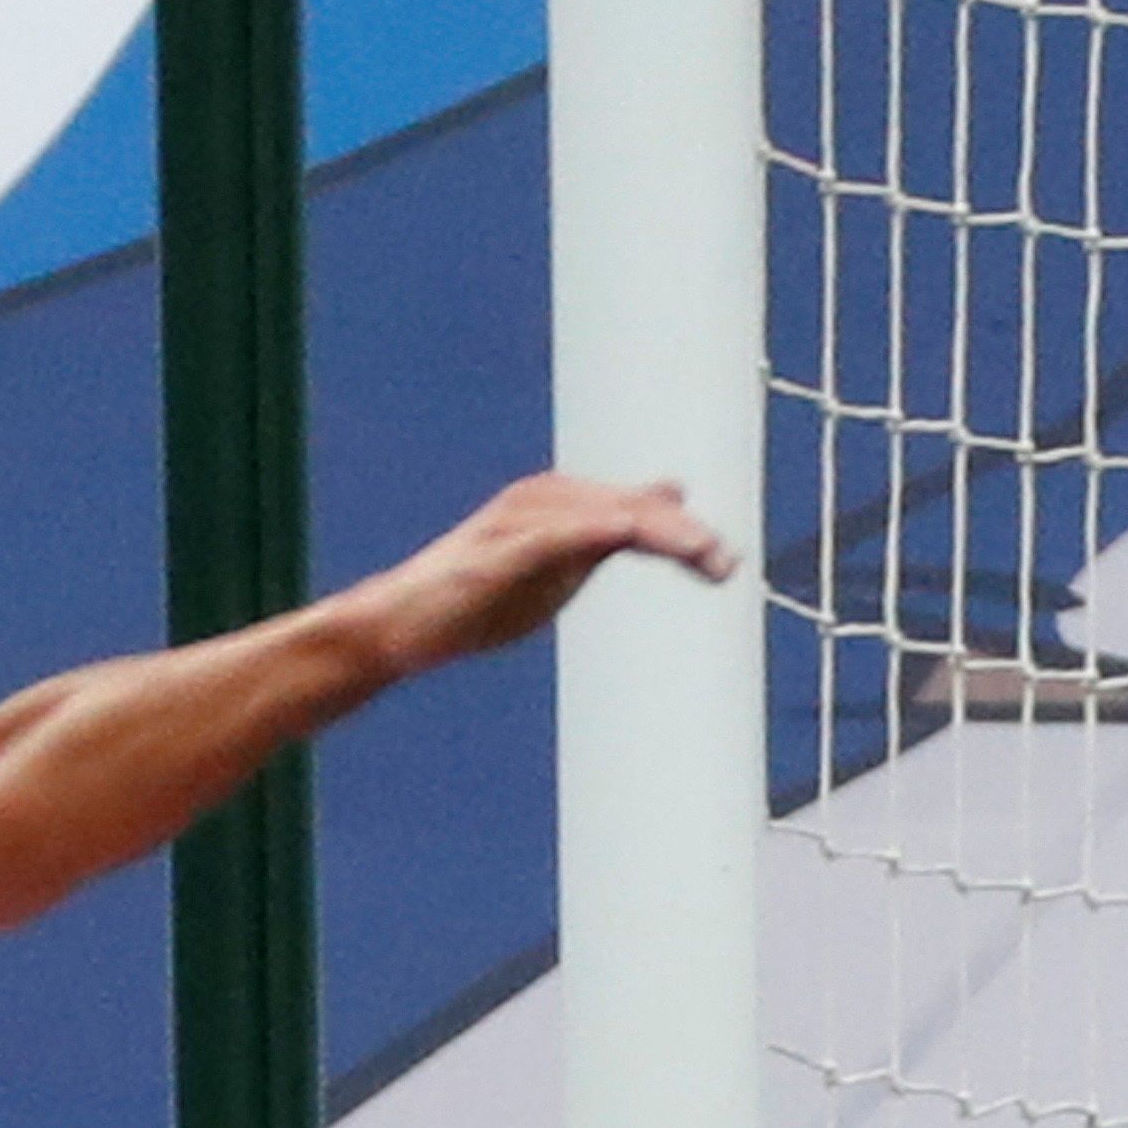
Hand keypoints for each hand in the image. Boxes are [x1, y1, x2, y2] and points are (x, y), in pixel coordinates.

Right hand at [357, 475, 732, 676]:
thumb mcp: (556, 570)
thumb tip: (665, 504)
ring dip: (655, 533)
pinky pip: (553, 535)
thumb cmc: (477, 600)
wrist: (402, 626)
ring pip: (602, 517)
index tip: (724, 568)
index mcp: (563, 507)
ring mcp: (521, 523)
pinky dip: (591, 529)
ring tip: (699, 554)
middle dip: (681, 536)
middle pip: (629, 510)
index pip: (638, 513)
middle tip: (725, 567)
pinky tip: (623, 530)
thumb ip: (605, 539)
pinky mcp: (498, 551)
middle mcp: (545, 501)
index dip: (683, 536)